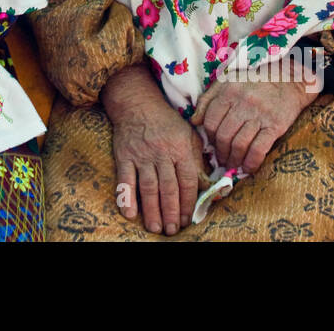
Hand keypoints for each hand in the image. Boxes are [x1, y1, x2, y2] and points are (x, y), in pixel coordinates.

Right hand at [102, 64, 204, 235]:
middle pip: (168, 187)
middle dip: (172, 211)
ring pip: (148, 187)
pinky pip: (125, 180)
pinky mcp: (124, 156)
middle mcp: (162, 153)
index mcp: (181, 148)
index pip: (187, 181)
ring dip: (152, 210)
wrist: (137, 103)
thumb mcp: (189, 135)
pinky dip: (127, 197)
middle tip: (173, 230)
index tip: (190, 219)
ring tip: (156, 227)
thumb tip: (208, 185)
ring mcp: (142, 155)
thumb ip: (198, 160)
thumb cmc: (167, 122)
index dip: (189, 203)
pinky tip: (130, 214)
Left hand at [190, 68, 319, 173]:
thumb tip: (194, 121)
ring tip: (233, 165)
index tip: (213, 145)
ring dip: (234, 160)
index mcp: (228, 92)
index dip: (209, 138)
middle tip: (222, 160)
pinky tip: (249, 168)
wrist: (288, 80)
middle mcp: (242, 103)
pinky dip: (252, 162)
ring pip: (239, 144)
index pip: (211, 122)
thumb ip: (208, 99)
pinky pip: (259, 148)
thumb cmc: (254, 82)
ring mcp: (259, 114)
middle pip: (223, 135)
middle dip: (221, 152)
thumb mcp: (226, 82)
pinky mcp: (275, 125)